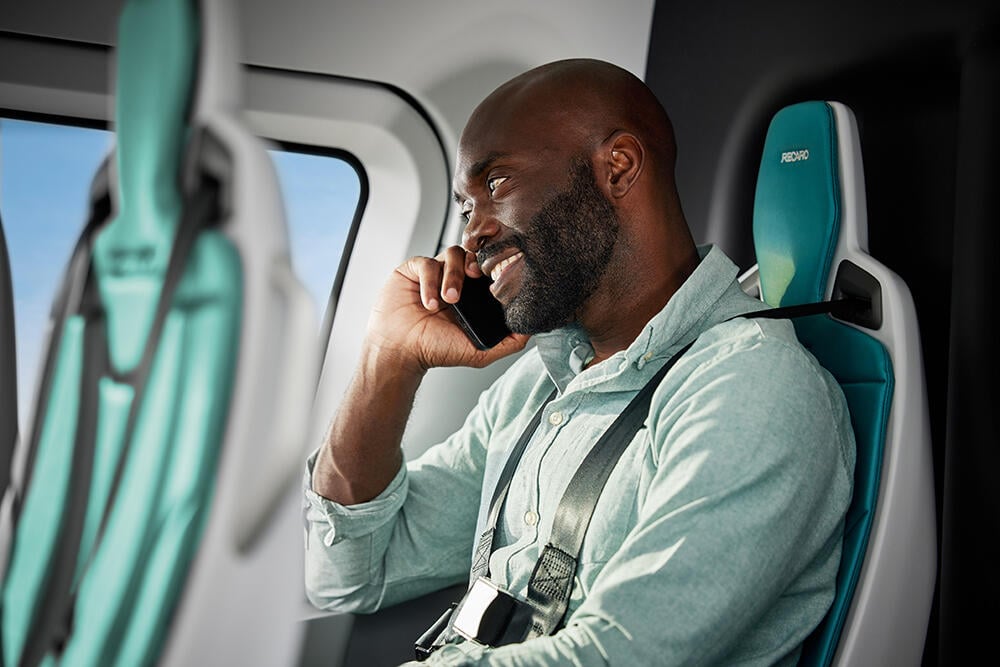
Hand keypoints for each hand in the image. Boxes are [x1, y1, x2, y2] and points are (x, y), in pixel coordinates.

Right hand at [365, 245, 529, 372]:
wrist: (400, 351)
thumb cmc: (434, 350)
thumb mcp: (480, 351)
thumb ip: (509, 342)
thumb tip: (532, 329)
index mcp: (473, 294)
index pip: (489, 269)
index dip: (494, 268)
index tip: (497, 276)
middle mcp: (455, 280)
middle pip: (474, 255)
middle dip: (475, 266)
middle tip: (473, 279)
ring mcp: (435, 273)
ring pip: (452, 254)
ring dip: (453, 276)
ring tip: (449, 300)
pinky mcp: (413, 270)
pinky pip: (427, 262)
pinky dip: (430, 281)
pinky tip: (429, 303)